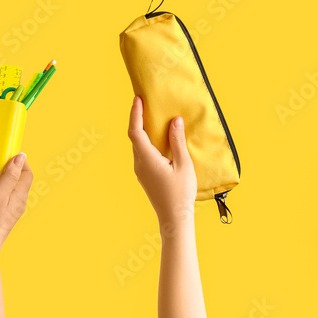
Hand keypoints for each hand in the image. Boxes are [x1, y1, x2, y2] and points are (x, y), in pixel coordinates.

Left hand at [127, 96, 197, 226]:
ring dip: (142, 130)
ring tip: (151, 117)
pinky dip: (146, 141)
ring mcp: (140, 171)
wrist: (174, 218)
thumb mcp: (183, 165)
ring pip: (138, 145)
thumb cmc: (181, 194)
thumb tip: (175, 121)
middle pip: (134, 136)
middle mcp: (139, 164)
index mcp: (147, 159)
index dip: (135, 114)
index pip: (135, 131)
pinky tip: (157, 138)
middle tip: (144, 102)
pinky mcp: (144, 175)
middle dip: (138, 118)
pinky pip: (142, 153)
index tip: (138, 99)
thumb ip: (177, 142)